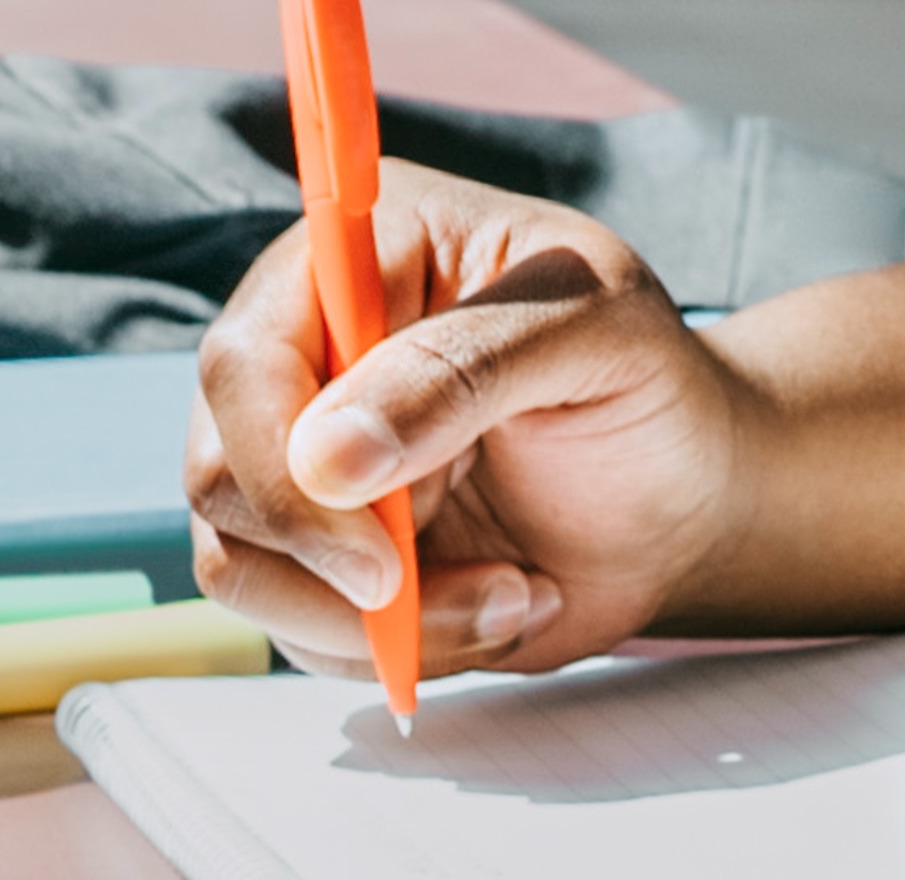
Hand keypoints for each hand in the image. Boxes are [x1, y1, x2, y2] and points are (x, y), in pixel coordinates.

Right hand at [188, 163, 757, 682]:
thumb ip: (466, 368)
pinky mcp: (322, 554)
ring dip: (379, 621)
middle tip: (463, 586)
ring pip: (242, 566)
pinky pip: (298, 629)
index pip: (244, 359)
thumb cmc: (646, 381)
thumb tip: (326, 457)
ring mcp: (300, 462)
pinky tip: (503, 602)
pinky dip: (404, 648)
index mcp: (351, 256)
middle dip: (336, 561)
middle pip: (218, 474)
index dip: (280, 461)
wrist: (686, 489)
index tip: (378, 548)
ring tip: (516, 591)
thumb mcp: (595, 331)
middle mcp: (301, 355)